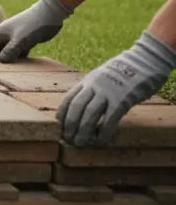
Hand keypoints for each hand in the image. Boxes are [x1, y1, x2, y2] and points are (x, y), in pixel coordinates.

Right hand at [0, 0, 73, 61]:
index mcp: (0, 32)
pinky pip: (17, 51)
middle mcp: (5, 35)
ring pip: (5, 50)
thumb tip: (1, 61)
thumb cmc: (34, 24)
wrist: (50, 13)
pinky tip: (19, 67)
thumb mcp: (21, 38)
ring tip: (1, 73)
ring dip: (3, 60)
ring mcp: (15, 37)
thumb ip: (11, 50)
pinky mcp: (26, 39)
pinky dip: (16, 58)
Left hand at [59, 31, 175, 146]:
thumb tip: (83, 110)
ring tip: (80, 144)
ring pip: (89, 114)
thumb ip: (91, 91)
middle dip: (69, 126)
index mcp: (87, 81)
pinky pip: (110, 118)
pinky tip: (102, 141)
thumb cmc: (123, 73)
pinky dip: (104, 132)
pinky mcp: (122, 99)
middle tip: (68, 140)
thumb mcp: (101, 78)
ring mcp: (108, 92)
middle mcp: (94, 86)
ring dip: (83, 131)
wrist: (143, 61)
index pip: (68, 100)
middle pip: (76, 108)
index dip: (62, 116)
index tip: (60, 128)